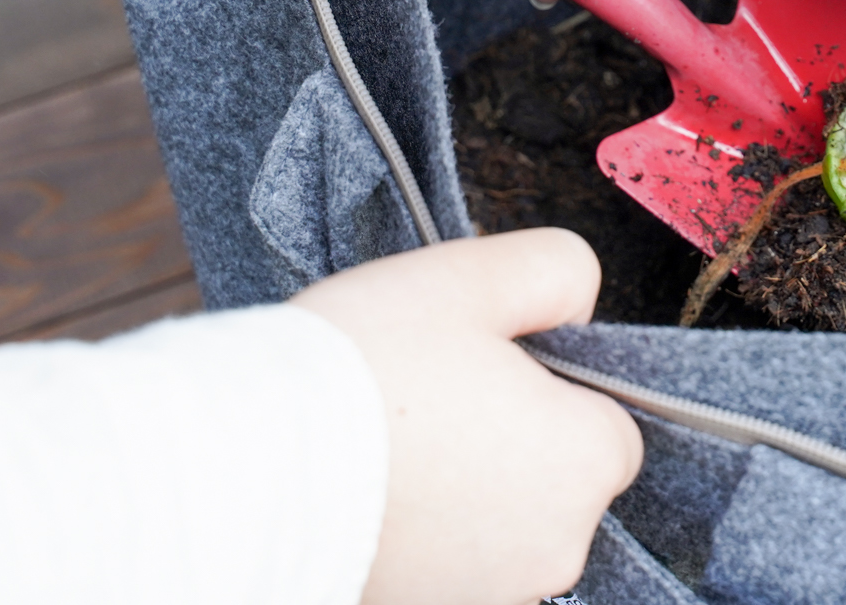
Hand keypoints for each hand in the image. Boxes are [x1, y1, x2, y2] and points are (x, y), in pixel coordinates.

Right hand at [294, 228, 642, 604]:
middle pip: (551, 480)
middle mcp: (558, 549)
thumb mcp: (473, 275)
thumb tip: (577, 308)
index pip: (606, 423)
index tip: (478, 367)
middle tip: (421, 398)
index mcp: (590, 462)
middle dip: (502, 442)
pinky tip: (359, 499)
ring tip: (379, 449)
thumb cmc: (364, 368)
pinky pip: (440, 569)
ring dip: (455, 494)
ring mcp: (488, 598)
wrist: (239, 474)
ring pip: (493, 529)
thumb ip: (558, 272)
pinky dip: (411, 539)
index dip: (549, 388)